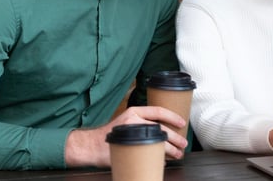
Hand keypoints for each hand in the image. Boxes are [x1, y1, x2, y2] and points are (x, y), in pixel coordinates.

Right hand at [64, 106, 187, 167]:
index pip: (158, 111)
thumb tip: (161, 132)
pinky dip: (158, 158)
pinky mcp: (128, 147)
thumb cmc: (109, 136)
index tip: (182, 123)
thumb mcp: (126, 123)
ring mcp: (131, 133)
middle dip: (176, 138)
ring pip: (158, 142)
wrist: (89, 146)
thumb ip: (141, 124)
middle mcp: (133, 120)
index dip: (173, 116)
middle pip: (161, 129)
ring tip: (177, 154)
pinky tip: (163, 161)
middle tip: (183, 144)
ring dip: (170, 150)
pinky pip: (149, 153)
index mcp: (133, 112)